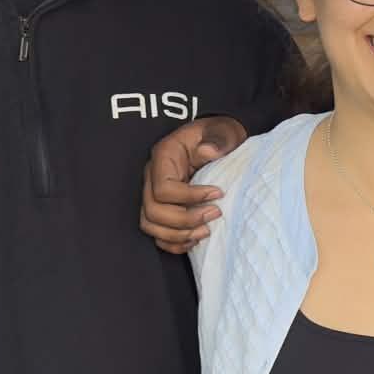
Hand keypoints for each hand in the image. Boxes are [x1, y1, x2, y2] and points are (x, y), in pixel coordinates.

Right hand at [140, 116, 250, 252]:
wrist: (216, 140)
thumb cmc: (219, 135)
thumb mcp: (222, 131)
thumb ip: (217, 139)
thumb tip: (208, 151)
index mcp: (163, 156)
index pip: (163, 188)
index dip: (190, 197)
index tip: (218, 194)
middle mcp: (152, 176)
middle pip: (153, 211)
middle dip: (185, 220)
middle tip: (215, 214)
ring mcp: (153, 193)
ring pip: (150, 225)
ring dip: (179, 235)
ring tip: (207, 231)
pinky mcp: (161, 207)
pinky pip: (156, 233)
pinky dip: (173, 242)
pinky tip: (195, 240)